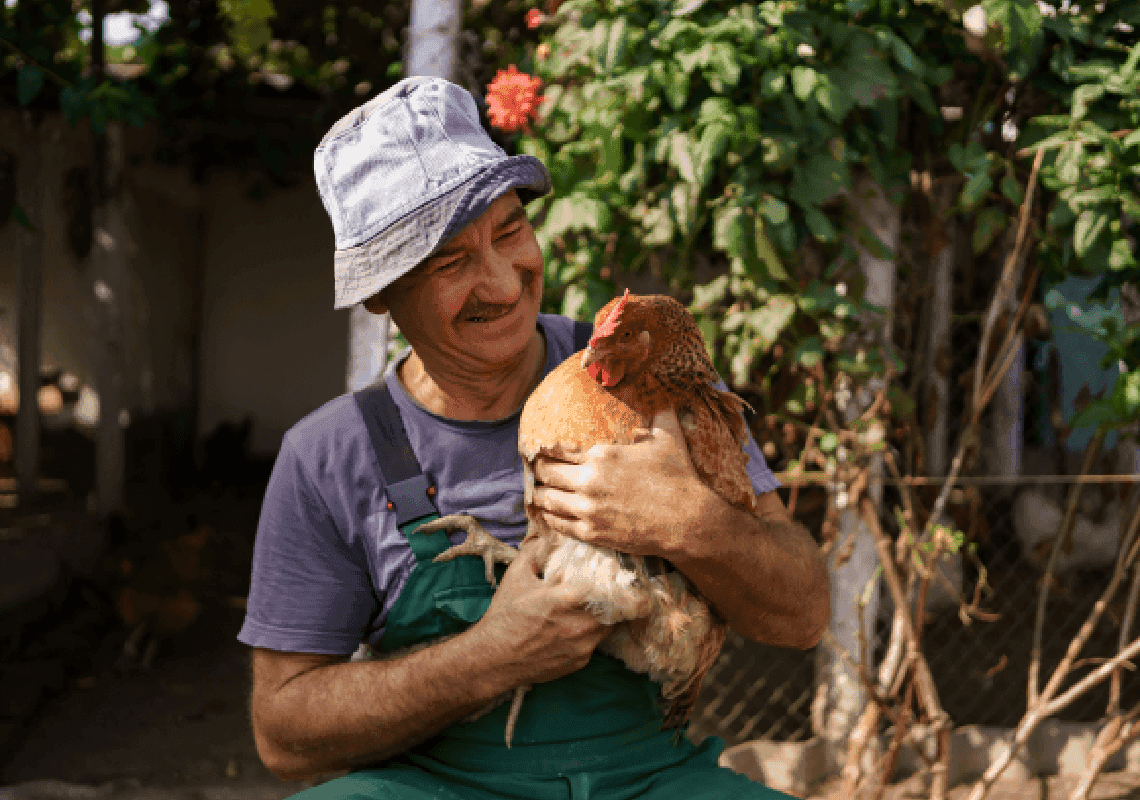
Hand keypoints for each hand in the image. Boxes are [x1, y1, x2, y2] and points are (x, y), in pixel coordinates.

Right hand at [471, 537, 610, 686]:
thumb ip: (535, 552)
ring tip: (598, 606)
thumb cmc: (504, 616)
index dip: (612, 577)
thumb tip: (550, 536)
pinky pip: (596, 643)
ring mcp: (581, 646)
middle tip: (614, 588)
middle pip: (615, 607)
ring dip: (606, 616)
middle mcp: (578, 624)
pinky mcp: (580, 661)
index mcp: (564, 600)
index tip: (613, 572)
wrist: (494, 659)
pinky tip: (580, 628)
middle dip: (615, 597)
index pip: (605, 585)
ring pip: (609, 626)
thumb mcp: (516, 577)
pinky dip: (592, 634)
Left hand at [528, 409, 711, 556]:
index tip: (539, 450)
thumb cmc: (679, 477)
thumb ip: (659, 412)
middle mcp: (589, 480)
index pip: (557, 449)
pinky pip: (558, 524)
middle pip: (546, 474)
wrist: (689, 521)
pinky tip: (549, 514)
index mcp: (601, 454)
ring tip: (538, 493)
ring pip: (547, 500)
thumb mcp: (669, 438)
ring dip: (540, 495)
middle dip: (540, 471)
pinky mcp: (592, 533)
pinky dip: (550, 518)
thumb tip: (661, 390)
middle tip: (537, 471)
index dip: (544, 449)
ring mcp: (588, 509)